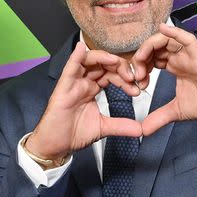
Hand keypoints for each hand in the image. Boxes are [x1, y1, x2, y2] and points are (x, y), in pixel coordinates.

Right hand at [26, 42, 143, 164]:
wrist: (55, 147)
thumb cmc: (73, 134)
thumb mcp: (104, 127)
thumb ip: (122, 126)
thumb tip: (141, 130)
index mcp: (92, 89)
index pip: (112, 75)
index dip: (125, 78)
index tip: (137, 88)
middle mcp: (83, 83)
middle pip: (103, 65)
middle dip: (119, 66)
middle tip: (132, 76)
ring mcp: (73, 84)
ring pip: (88, 61)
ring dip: (104, 58)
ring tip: (117, 62)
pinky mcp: (63, 88)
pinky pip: (69, 69)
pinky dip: (75, 57)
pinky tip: (81, 49)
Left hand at [131, 24, 196, 135]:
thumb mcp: (174, 111)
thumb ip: (158, 118)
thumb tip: (142, 131)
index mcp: (175, 67)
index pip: (152, 57)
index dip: (140, 65)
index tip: (135, 82)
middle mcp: (180, 58)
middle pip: (155, 47)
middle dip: (141, 57)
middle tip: (136, 74)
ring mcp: (188, 55)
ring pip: (165, 40)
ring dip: (150, 47)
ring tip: (141, 62)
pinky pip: (186, 39)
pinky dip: (174, 32)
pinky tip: (163, 29)